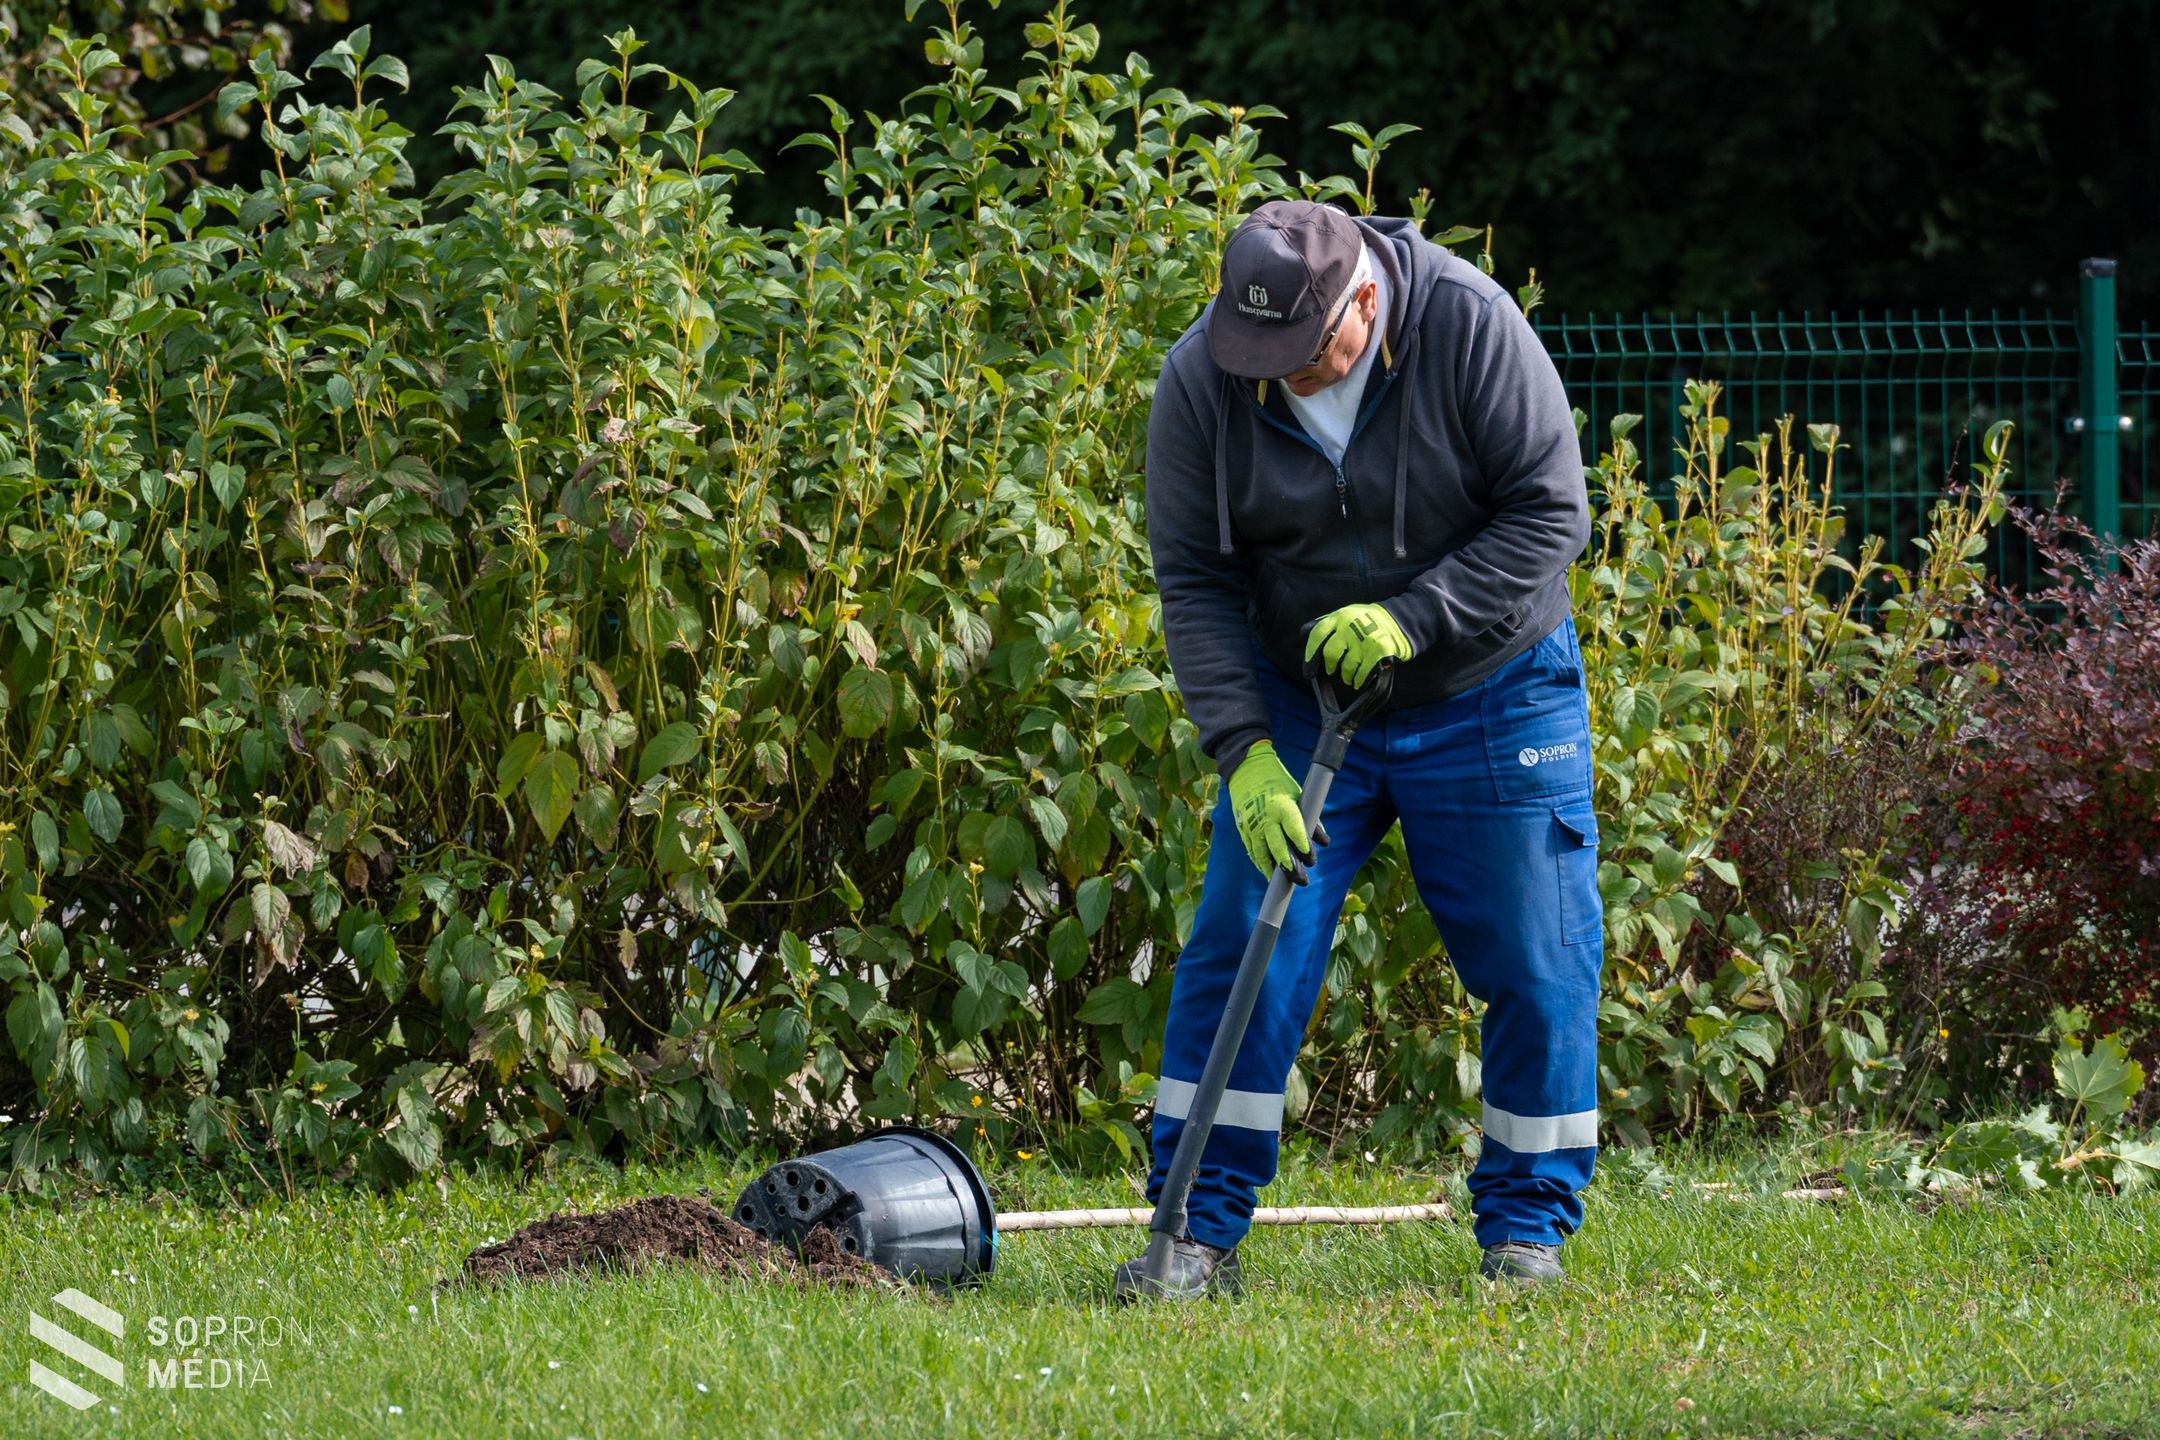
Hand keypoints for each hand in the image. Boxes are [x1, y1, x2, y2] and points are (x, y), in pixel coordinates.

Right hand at [1228, 741, 1314, 882]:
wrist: (1247, 771)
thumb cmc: (1278, 784)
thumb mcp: (1298, 795)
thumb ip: (1311, 818)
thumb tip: (1324, 842)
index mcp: (1282, 806)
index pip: (1294, 829)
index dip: (1302, 844)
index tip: (1310, 858)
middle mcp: (1266, 817)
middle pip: (1277, 846)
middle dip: (1290, 865)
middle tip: (1302, 879)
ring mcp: (1252, 825)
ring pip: (1262, 854)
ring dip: (1273, 870)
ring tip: (1284, 883)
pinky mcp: (1242, 829)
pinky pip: (1252, 851)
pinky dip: (1261, 863)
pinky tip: (1269, 872)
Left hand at [1304, 603, 1412, 688]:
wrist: (1397, 620)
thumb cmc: (1365, 620)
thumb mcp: (1345, 614)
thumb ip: (1328, 624)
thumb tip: (1303, 635)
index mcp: (1339, 616)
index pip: (1318, 634)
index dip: (1310, 653)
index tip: (1309, 669)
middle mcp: (1350, 626)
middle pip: (1331, 653)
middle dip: (1329, 665)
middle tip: (1331, 670)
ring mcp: (1364, 638)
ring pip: (1347, 666)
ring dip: (1346, 676)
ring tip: (1348, 678)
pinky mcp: (1378, 650)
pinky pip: (1363, 672)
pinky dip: (1359, 680)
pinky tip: (1358, 682)